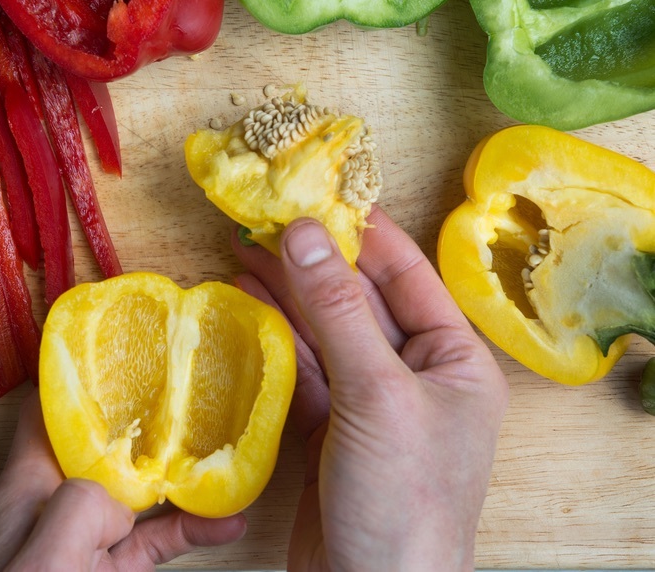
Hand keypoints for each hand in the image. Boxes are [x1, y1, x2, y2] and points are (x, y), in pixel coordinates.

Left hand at [0, 391, 246, 570]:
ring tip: (221, 449)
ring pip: (138, 492)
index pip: (53, 413)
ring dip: (181, 475)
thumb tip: (121, 491)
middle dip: (148, 420)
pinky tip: (226, 522)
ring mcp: (84, 544)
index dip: (87, 378)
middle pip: (106, 445)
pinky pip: (154, 542)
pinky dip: (190, 529)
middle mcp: (53, 510)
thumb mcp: (42, 561)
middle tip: (189, 393)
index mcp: (23, 492)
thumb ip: (80, 507)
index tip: (129, 351)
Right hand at [233, 207, 507, 571]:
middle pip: (358, 298)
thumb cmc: (403, 502)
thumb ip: (338, 310)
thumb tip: (304, 232)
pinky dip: (276, 336)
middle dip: (312, 261)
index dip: (361, 233)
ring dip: (287, 293)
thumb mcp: (377, 394)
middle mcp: (416, 373)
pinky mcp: (332, 425)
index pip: (405, 274)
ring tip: (243, 252)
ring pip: (325, 329)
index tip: (317, 195)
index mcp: (453, 359)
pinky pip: (304, 365)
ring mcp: (371, 400)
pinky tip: (248, 304)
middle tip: (263, 222)